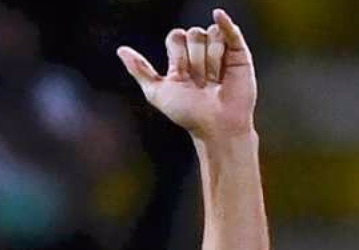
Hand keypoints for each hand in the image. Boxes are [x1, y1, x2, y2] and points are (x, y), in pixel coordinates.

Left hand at [117, 8, 255, 140]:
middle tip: (201, 82)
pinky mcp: (238, 53)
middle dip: (195, 59)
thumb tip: (120, 49)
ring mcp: (219, 51)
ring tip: (214, 81)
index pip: (175, 36)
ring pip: (209, 34)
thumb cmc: (188, 114)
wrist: (216, 126)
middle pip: (192, 34)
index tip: (182, 75)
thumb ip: (140, 70)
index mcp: (180, 60)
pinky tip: (218, 14)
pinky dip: (225, 21)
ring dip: (210, 60)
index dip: (178, 54)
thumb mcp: (157, 93)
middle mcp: (199, 53)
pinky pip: (228, 29)